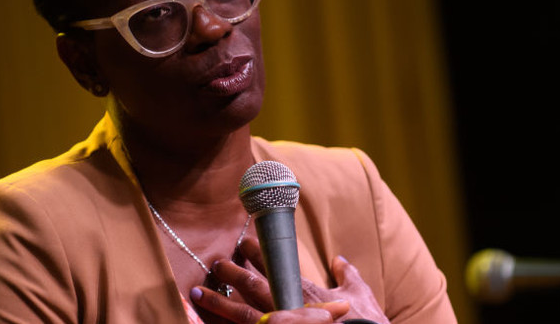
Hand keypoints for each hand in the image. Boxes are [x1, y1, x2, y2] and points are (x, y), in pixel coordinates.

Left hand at [190, 238, 389, 323]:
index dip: (258, 254)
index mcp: (305, 292)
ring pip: (241, 315)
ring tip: (196, 293)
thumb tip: (339, 259)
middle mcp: (288, 307)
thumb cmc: (363, 322)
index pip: (276, 267)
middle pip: (253, 287)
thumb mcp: (360, 294)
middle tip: (215, 263)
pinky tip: (206, 323)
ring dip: (217, 303)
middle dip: (232, 274)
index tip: (243, 243)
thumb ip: (347, 275)